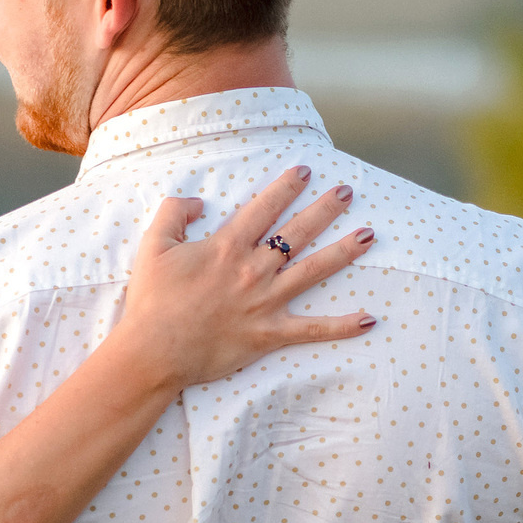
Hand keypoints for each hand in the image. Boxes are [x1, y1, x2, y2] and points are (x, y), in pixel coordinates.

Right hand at [115, 167, 377, 388]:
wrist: (154, 351)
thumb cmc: (152, 300)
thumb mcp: (154, 246)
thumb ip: (175, 213)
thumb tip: (199, 201)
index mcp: (227, 246)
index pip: (264, 208)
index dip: (286, 187)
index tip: (305, 171)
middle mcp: (253, 270)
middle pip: (297, 233)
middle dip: (325, 209)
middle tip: (348, 191)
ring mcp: (266, 302)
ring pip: (313, 271)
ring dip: (344, 252)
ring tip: (369, 235)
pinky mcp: (270, 333)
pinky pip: (313, 330)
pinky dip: (343, 326)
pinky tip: (370, 319)